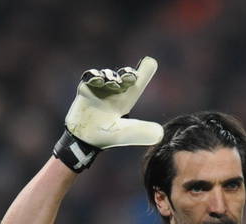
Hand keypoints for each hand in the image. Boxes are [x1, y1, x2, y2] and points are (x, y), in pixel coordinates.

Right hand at [54, 57, 163, 171]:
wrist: (83, 140)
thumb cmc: (105, 137)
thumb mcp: (124, 134)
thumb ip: (140, 132)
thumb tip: (161, 133)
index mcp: (124, 102)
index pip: (136, 85)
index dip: (144, 73)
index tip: (151, 61)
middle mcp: (113, 93)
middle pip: (123, 77)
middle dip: (128, 74)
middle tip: (131, 75)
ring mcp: (99, 89)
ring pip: (107, 76)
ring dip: (111, 76)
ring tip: (112, 82)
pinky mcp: (86, 88)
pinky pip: (90, 77)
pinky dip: (95, 76)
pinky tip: (98, 79)